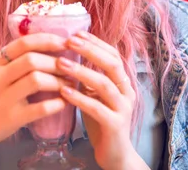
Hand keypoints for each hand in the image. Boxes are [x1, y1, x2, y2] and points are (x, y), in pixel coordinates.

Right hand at [0, 33, 71, 155]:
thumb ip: (16, 59)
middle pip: (31, 60)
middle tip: (71, 67)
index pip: (24, 43)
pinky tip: (64, 102)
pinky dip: (56, 103)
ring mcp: (4, 99)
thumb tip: (52, 44)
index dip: (48, 40)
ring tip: (70, 84)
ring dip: (58, 81)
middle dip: (56, 62)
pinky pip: (40, 108)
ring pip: (36, 80)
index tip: (67, 43)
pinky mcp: (12, 118)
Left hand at [57, 31, 144, 169]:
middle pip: (112, 64)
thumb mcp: (96, 95)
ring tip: (60, 63)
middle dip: (90, 50)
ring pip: (104, 84)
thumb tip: (69, 53)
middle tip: (68, 41)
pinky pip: (97, 108)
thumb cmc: (101, 121)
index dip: (95, 43)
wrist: (115, 155)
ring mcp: (123, 108)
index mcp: (123, 82)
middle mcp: (127, 92)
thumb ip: (89, 77)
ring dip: (81, 71)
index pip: (113, 55)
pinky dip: (79, 98)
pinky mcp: (115, 125)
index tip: (76, 33)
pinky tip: (64, 91)